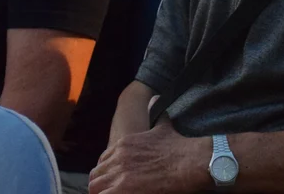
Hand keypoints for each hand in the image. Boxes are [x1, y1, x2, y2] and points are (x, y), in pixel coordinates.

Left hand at [89, 121, 206, 193]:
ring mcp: (119, 174)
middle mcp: (118, 157)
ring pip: (95, 187)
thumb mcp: (163, 126)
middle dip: (102, 183)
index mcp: (123, 143)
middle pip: (96, 175)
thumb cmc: (178, 147)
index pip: (103, 160)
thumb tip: (156, 98)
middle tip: (112, 189)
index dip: (107, 170)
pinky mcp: (123, 190)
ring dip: (103, 191)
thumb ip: (157, 114)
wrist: (188, 161)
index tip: (114, 178)